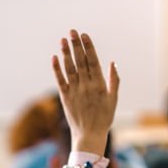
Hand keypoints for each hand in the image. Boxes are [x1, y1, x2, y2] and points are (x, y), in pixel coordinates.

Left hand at [52, 30, 119, 156]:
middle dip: (76, 45)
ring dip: (66, 53)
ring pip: (69, 68)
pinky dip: (56, 69)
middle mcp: (86, 86)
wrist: (89, 135)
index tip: (84, 35)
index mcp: (99, 85)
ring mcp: (75, 91)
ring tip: (63, 40)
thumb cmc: (103, 118)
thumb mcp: (113, 99)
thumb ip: (113, 81)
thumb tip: (113, 63)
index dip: (88, 47)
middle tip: (72, 31)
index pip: (93, 61)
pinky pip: (60, 80)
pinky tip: (54, 57)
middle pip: (80, 61)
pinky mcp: (65, 97)